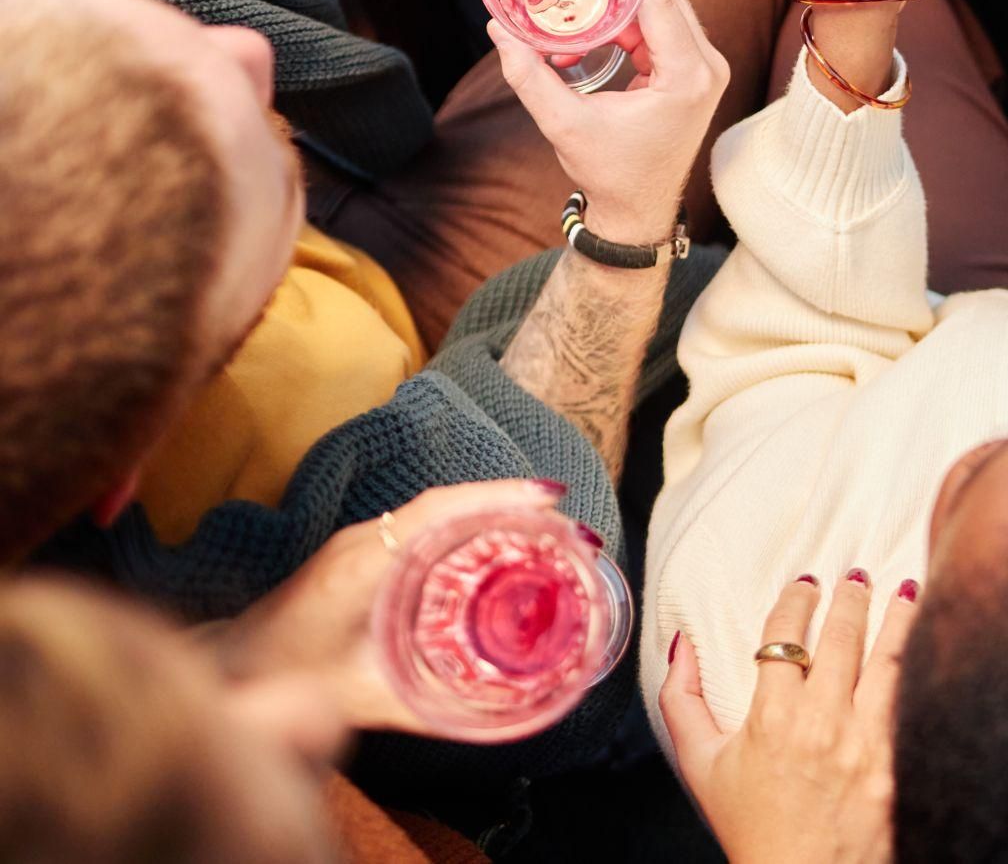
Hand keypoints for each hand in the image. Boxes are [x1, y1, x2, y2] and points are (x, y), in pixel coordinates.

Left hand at [210, 479, 571, 735]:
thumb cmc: (283, 678)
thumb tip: (500, 718)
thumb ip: (427, 709)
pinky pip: (428, 523)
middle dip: (514, 504)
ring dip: (494, 509)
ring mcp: (362, 540)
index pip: (439, 510)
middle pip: (451, 502)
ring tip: (550, 527)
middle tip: (570, 523)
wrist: (227, 665)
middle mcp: (364, 539)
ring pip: (441, 509)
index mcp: (363, 561)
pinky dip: (471, 522)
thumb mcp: (362, 697)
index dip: (498, 498)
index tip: (550, 498)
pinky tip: (501, 542)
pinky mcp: (363, 551)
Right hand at [490, 0, 729, 244]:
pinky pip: (664, 28)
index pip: (658, 0)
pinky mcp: (694, 73)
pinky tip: (595, 20)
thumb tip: (499, 28)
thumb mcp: (563, 123)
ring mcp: (705, 69)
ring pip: (664, 10)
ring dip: (624, 0)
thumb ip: (530, 75)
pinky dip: (631, 21)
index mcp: (686, 76)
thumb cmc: (611, 173)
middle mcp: (706, 67)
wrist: (638, 210)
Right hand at [660, 574, 917, 863]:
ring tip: (904, 589)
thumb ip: (682, 702)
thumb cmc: (753, 827)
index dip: (795, 599)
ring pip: (891, 657)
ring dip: (898, 616)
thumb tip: (681, 644)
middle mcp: (823, 723)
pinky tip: (934, 641)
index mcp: (773, 717)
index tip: (805, 583)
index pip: (784, 634)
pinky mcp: (900, 763)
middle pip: (843, 635)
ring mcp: (867, 743)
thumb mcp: (701, 767)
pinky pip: (916, 700)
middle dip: (851, 596)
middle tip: (858, 575)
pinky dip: (924, 664)